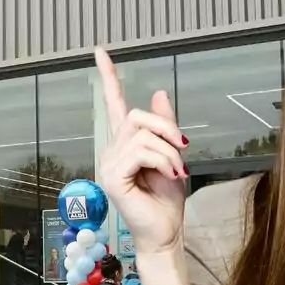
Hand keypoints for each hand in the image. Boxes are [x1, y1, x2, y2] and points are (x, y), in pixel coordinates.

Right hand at [95, 47, 188, 255]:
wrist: (166, 232)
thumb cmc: (167, 200)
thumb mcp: (172, 156)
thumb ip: (164, 127)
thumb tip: (158, 93)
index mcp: (124, 145)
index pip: (113, 105)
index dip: (109, 77)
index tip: (101, 52)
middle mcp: (112, 151)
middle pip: (136, 115)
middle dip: (165, 127)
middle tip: (183, 147)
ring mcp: (109, 163)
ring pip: (143, 134)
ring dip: (169, 151)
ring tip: (176, 171)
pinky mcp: (113, 177)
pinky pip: (142, 152)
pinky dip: (164, 161)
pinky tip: (170, 176)